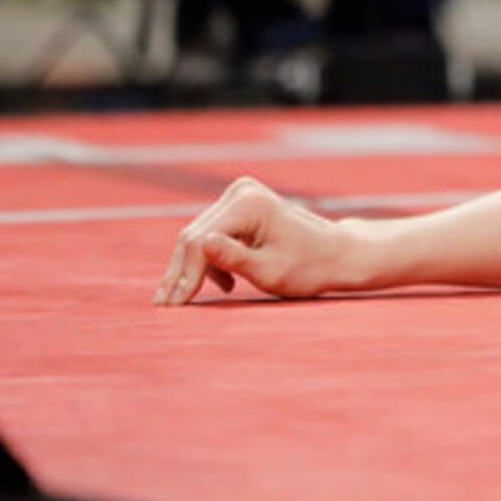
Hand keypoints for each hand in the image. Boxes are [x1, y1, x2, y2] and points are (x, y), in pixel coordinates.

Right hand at [154, 177, 353, 304]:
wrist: (337, 253)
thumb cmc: (309, 266)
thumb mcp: (270, 270)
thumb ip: (234, 258)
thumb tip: (201, 244)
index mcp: (250, 203)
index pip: (201, 240)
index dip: (184, 275)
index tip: (172, 306)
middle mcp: (241, 193)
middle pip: (194, 237)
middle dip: (179, 274)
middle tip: (163, 307)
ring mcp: (239, 197)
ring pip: (199, 237)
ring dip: (192, 270)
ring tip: (183, 302)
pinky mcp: (240, 208)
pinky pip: (212, 236)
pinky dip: (210, 262)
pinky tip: (224, 285)